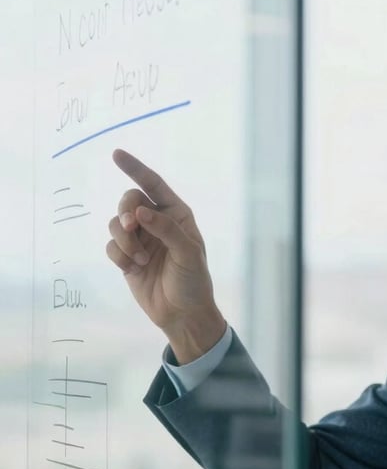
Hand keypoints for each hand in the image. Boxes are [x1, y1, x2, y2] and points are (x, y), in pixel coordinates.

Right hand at [106, 148, 226, 362]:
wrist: (182, 314)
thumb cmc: (193, 281)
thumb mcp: (187, 253)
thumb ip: (165, 229)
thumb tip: (140, 211)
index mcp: (176, 215)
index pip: (153, 185)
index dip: (135, 169)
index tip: (116, 155)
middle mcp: (156, 222)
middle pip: (128, 202)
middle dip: (125, 213)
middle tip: (130, 228)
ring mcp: (140, 239)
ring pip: (116, 224)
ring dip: (124, 241)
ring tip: (139, 259)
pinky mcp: (126, 257)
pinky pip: (111, 246)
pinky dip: (120, 257)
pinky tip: (134, 270)